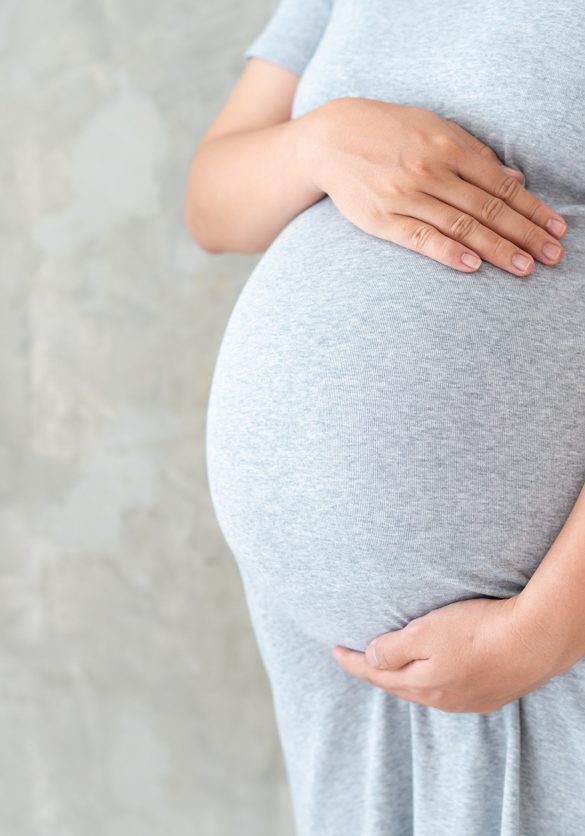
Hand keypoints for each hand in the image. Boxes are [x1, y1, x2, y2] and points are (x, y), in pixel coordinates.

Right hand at [299, 97, 566, 275]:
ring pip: (460, 226)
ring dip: (497, 248)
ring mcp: (405, 196)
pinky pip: (420, 238)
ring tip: (524, 267)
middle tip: (552, 256)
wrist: (330, 138)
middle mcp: (430, 171)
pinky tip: (473, 265)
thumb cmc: (388, 132)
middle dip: (524, 234)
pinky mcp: (381, 219)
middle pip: (487, 208)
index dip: (532, 209)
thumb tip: (515, 178)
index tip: (556, 229)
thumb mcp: (434, 129)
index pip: (501, 185)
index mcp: (448, 147)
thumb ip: (474, 154)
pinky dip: (448, 252)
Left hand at [331, 595, 565, 712]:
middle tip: (355, 658)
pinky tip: (434, 674)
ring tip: (389, 666)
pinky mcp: (488, 694)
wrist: (533, 641)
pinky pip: (447, 691)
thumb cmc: (477, 631)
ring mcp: (466, 700)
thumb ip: (394, 648)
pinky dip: (430, 681)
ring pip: (423, 690)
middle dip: (373, 671)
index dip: (352, 661)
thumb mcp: (425, 632)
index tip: (334, 649)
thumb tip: (370, 658)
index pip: (375, 673)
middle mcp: (441, 699)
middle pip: (397, 685)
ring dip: (401, 678)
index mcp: (421, 684)